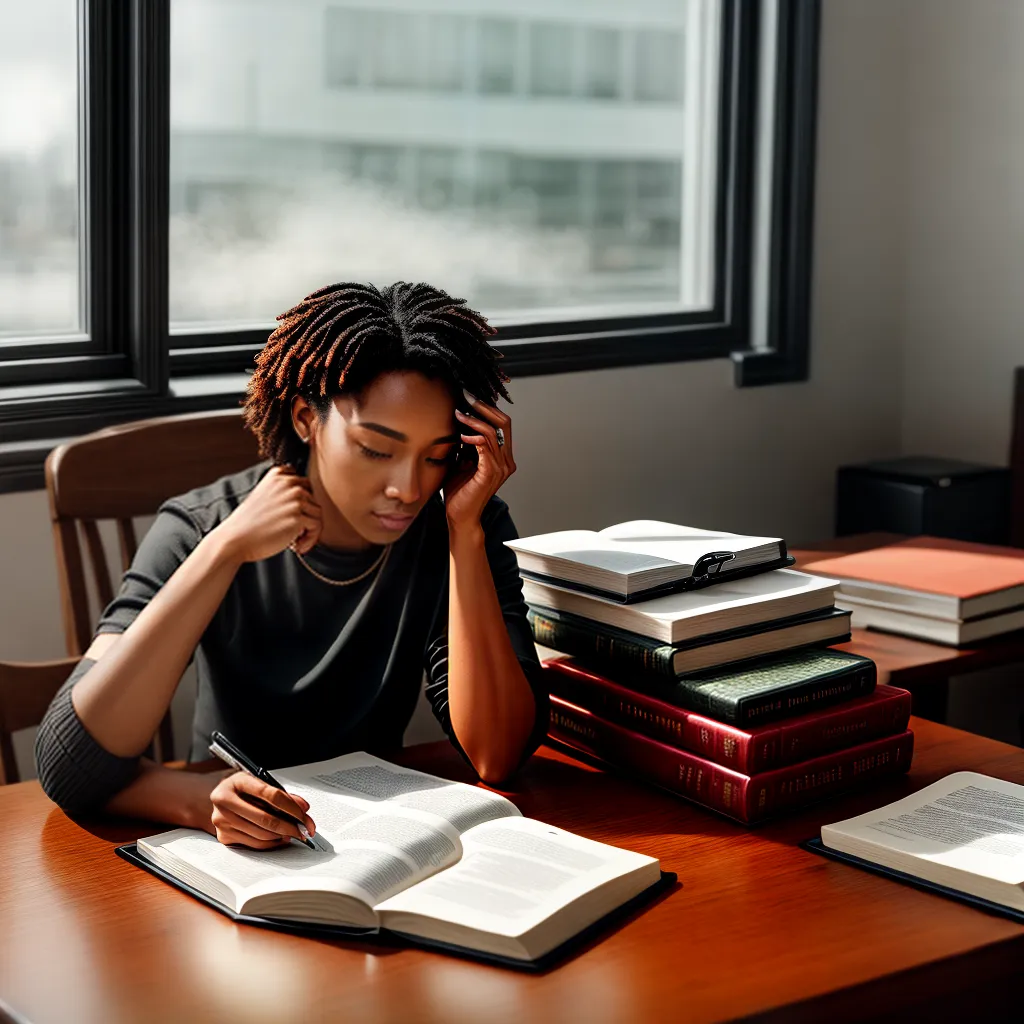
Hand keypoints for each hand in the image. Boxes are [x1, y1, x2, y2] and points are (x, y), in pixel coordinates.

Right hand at [208, 772, 315, 849]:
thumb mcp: (257, 781)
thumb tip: (302, 807)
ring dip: (281, 836)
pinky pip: (253, 843)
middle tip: (304, 829)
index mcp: (237, 781)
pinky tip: (279, 838)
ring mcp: (222, 820)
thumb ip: (280, 793)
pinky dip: (270, 843)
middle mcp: (225, 800)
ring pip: (260, 834)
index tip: (304, 815)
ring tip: (293, 833)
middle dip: (290, 826)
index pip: (270, 795)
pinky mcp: (223, 835)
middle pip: (265, 818)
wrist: (213, 797)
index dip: (291, 807)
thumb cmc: (239, 787)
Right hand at [216, 465, 322, 562]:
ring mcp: (294, 499)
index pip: (305, 485)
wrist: (235, 539)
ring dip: (310, 531)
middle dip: (307, 519)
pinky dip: (310, 540)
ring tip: (296, 542)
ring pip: (318, 514)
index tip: (293, 519)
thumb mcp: (264, 496)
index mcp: (278, 475)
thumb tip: (309, 502)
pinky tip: (296, 547)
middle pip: (314, 500)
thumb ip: (283, 492)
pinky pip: (317, 527)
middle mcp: (288, 483)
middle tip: (295, 534)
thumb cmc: (249, 524)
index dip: (302, 505)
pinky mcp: (298, 516)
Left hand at [444, 396, 515, 531]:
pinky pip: (485, 447)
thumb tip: (458, 419)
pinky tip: (460, 434)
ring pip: (492, 432)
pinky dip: (473, 437)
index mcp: (502, 456)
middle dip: (484, 406)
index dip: (487, 408)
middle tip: (466, 396)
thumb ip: (465, 442)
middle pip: (503, 422)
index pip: (501, 423)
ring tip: (457, 413)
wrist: (460, 516)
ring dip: (473, 420)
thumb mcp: (462, 459)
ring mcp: (501, 467)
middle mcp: (506, 460)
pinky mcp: (491, 473)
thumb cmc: (459, 491)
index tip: (468, 397)